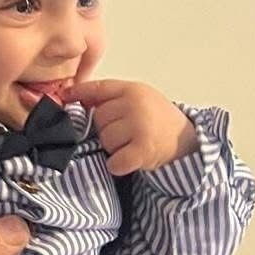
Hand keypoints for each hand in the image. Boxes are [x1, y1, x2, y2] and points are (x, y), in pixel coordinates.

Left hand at [67, 79, 197, 174]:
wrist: (189, 141)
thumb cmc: (158, 120)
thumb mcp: (139, 99)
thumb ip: (113, 97)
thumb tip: (76, 97)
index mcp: (133, 90)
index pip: (99, 88)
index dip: (79, 92)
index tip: (65, 96)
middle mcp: (135, 105)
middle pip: (99, 119)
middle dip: (108, 129)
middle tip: (127, 133)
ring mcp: (139, 126)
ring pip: (105, 140)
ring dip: (115, 148)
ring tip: (132, 144)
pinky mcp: (142, 150)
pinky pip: (114, 161)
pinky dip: (118, 165)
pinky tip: (130, 160)